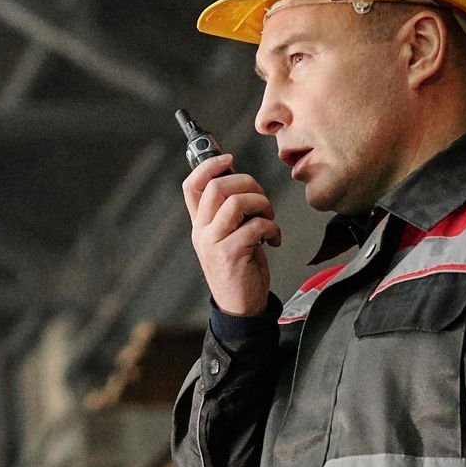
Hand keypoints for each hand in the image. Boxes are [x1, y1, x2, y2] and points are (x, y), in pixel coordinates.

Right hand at [184, 152, 280, 318]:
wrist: (241, 308)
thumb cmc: (240, 269)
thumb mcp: (229, 237)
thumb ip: (230, 213)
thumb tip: (243, 182)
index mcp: (200, 224)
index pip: (191, 186)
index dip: (208, 165)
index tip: (228, 158)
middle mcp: (202, 232)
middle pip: (216, 187)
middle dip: (247, 183)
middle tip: (261, 199)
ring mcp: (214, 243)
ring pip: (236, 202)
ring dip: (262, 204)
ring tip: (269, 219)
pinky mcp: (230, 254)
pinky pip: (255, 225)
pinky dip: (272, 227)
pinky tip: (274, 239)